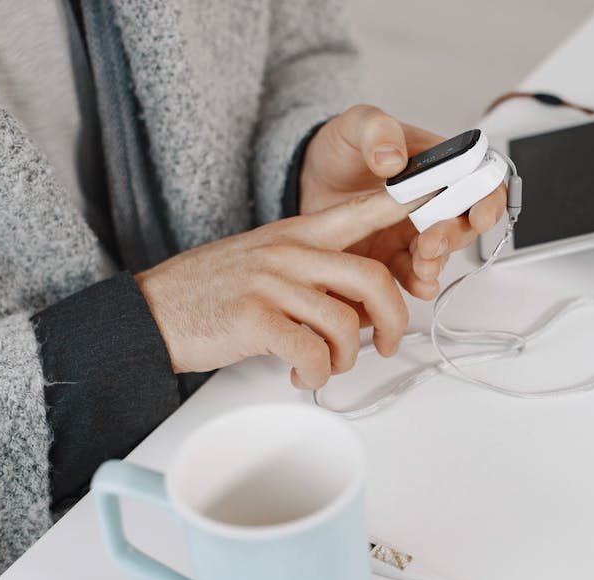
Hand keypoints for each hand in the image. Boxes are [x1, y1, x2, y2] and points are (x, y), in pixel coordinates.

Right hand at [135, 191, 422, 387]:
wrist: (150, 312)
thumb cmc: (209, 293)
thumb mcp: (265, 264)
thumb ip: (315, 275)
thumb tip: (362, 310)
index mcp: (296, 233)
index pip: (362, 211)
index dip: (407, 202)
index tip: (443, 189)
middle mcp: (289, 252)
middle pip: (372, 278)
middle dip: (394, 319)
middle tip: (389, 343)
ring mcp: (272, 283)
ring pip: (345, 323)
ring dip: (346, 358)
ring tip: (325, 367)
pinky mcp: (255, 319)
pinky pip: (312, 353)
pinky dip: (316, 375)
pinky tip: (301, 376)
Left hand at [300, 105, 506, 299]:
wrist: (310, 178)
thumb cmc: (343, 148)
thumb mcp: (357, 124)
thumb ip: (377, 130)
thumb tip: (393, 159)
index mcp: (440, 165)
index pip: (481, 181)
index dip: (488, 200)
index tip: (478, 215)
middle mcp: (435, 201)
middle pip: (464, 223)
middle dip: (454, 237)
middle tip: (431, 242)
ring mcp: (415, 231)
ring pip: (442, 252)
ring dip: (437, 262)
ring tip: (422, 266)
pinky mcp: (394, 255)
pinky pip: (414, 273)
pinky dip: (420, 281)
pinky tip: (419, 285)